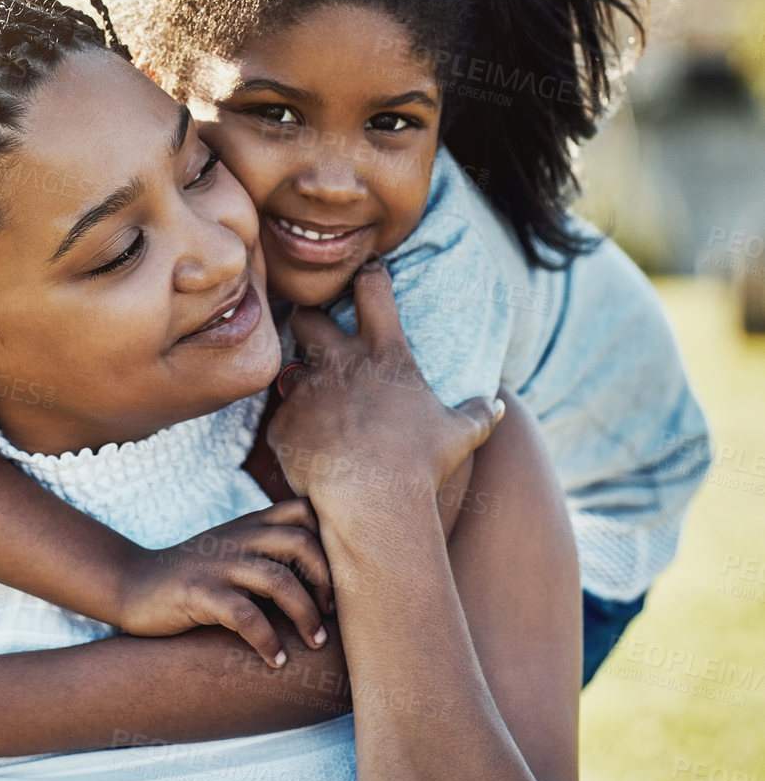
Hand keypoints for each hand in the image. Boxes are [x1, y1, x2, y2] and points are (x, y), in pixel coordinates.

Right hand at [117, 499, 333, 668]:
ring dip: (305, 616)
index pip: (304, 511)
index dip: (329, 543)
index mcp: (250, 525)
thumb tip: (325, 575)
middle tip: (329, 615)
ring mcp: (218, 564)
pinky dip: (268, 641)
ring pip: (278, 580)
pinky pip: (245, 615)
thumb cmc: (194, 575)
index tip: (334, 581)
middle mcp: (238, 538)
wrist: (132, 584)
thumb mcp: (232, 550)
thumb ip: (268, 549)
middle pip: (300, 542)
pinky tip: (276, 661)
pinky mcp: (198, 593)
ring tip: (314, 643)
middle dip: (326, 581)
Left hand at [268, 263, 503, 527]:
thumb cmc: (420, 466)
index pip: (372, 289)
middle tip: (314, 337)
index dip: (367, 276)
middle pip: (306, 316)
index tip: (366, 276)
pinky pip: (282, 422)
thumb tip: (498, 406)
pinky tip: (309, 454)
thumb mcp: (459, 437)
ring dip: (300, 386)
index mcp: (384, 354)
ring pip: (290, 373)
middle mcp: (340, 362)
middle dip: (306, 320)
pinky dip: (294, 434)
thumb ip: (478, 415)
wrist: (374, 504)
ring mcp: (307, 390)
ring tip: (315, 409)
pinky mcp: (283, 423)